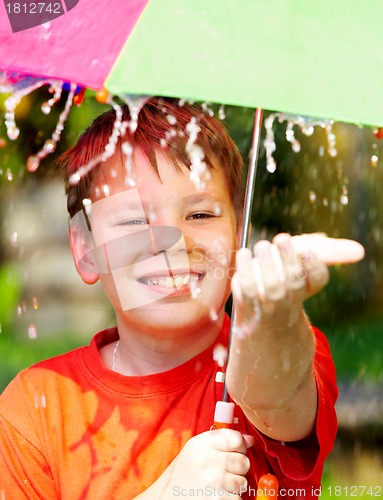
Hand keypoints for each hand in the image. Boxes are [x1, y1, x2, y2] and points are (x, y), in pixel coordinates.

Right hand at [134, 429, 253, 499]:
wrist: (168, 498)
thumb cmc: (185, 473)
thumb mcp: (196, 449)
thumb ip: (221, 440)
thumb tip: (249, 439)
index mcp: (201, 444)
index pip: (236, 438)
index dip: (239, 445)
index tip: (234, 450)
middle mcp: (208, 460)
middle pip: (243, 460)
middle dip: (237, 468)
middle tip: (221, 472)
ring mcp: (214, 481)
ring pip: (242, 481)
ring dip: (233, 485)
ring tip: (216, 485)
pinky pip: (238, 498)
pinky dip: (230, 499)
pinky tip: (216, 496)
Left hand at [231, 233, 363, 328]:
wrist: (262, 309)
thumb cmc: (289, 275)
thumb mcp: (308, 260)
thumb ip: (331, 251)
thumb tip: (359, 251)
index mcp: (309, 286)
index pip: (318, 278)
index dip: (314, 265)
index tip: (308, 250)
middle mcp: (291, 297)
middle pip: (294, 282)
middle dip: (289, 259)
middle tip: (282, 238)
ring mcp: (269, 302)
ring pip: (271, 285)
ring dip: (267, 262)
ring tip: (263, 245)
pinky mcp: (247, 301)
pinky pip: (246, 287)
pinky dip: (245, 268)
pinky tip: (245, 253)